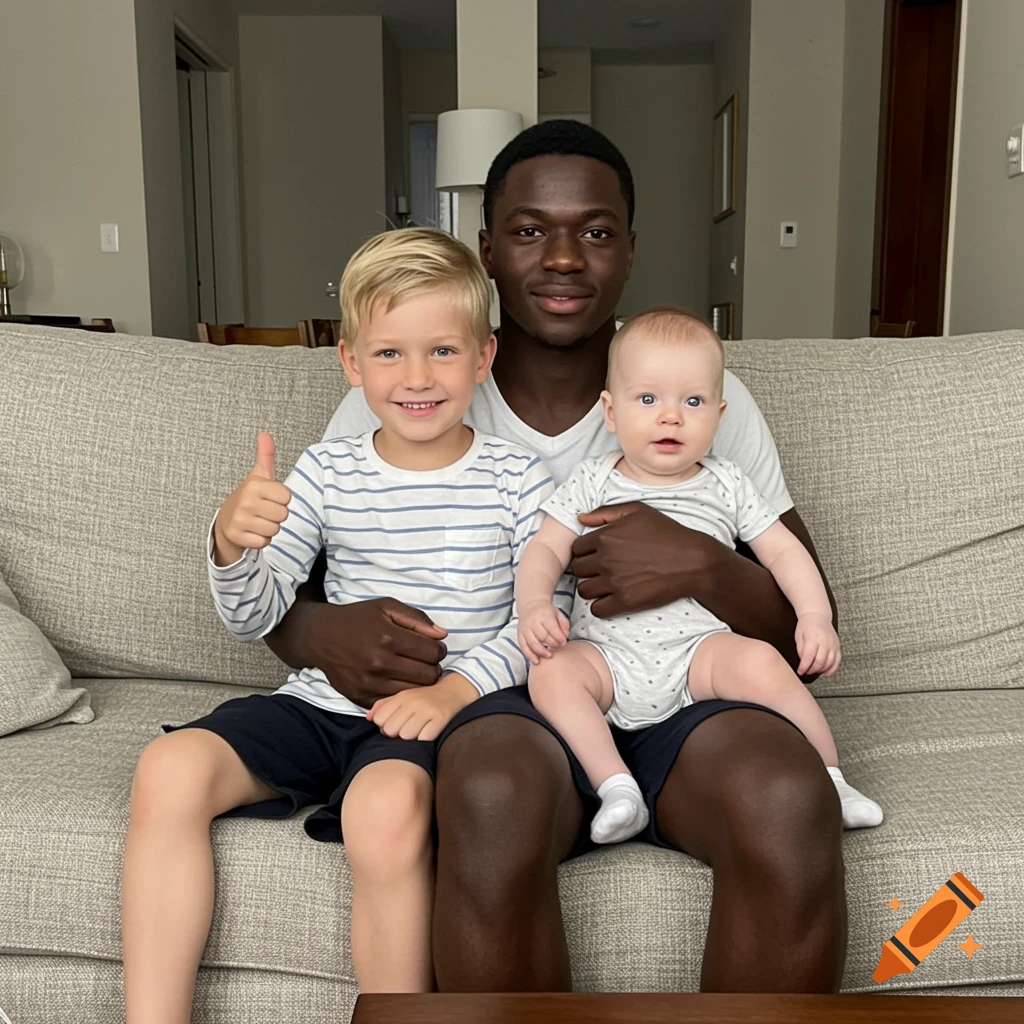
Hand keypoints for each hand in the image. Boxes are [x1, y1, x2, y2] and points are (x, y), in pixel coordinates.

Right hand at [213, 433, 291, 564]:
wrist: (227, 520)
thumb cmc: (250, 497)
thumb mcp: (259, 475)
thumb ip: (265, 455)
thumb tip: (265, 433)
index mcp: (255, 485)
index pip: (287, 497)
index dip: (281, 500)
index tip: (270, 498)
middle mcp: (246, 501)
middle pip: (283, 515)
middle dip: (277, 515)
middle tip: (264, 511)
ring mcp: (240, 519)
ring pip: (274, 530)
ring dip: (270, 528)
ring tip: (258, 521)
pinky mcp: (237, 536)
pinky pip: (264, 542)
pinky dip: (261, 540)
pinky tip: (252, 532)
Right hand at [305, 598, 448, 707]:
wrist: (320, 636)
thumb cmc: (358, 619)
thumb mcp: (387, 606)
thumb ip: (417, 619)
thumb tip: (442, 635)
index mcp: (389, 637)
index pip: (434, 653)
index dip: (438, 649)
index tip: (431, 647)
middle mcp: (380, 663)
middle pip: (428, 676)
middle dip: (432, 667)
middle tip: (423, 660)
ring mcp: (370, 683)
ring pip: (415, 692)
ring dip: (418, 682)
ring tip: (411, 670)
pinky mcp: (361, 698)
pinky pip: (395, 702)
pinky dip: (401, 693)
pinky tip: (397, 680)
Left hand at [367, 672, 476, 740]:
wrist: (454, 691)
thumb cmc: (425, 698)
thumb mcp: (403, 697)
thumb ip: (383, 706)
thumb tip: (368, 718)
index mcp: (402, 696)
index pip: (380, 719)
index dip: (384, 725)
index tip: (394, 723)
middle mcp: (414, 702)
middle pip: (391, 730)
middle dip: (396, 733)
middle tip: (406, 728)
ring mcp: (428, 710)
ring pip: (406, 735)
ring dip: (411, 737)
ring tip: (418, 731)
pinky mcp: (441, 719)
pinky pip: (424, 738)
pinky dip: (425, 738)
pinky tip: (428, 732)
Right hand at [517, 600, 569, 664]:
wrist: (531, 606)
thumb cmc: (547, 613)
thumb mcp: (558, 614)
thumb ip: (564, 625)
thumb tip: (565, 637)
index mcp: (544, 615)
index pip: (551, 628)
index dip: (558, 637)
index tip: (564, 643)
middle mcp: (533, 622)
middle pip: (542, 636)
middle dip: (552, 644)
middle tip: (558, 648)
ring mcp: (525, 629)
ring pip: (532, 643)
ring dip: (541, 652)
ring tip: (549, 656)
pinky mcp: (519, 635)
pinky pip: (523, 647)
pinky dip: (530, 655)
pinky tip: (536, 661)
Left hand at [570, 502, 721, 617]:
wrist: (693, 561)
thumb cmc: (667, 533)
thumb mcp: (638, 511)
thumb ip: (605, 513)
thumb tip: (580, 518)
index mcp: (605, 536)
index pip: (576, 548)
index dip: (585, 552)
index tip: (597, 555)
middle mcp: (606, 559)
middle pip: (578, 569)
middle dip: (587, 570)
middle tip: (602, 570)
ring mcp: (614, 582)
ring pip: (584, 590)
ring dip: (592, 588)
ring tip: (607, 585)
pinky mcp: (625, 601)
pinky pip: (597, 609)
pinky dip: (601, 606)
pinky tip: (612, 599)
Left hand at [796, 613, 840, 676]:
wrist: (817, 616)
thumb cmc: (805, 626)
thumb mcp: (799, 636)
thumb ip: (801, 650)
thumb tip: (804, 663)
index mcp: (813, 637)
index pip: (809, 656)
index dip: (804, 666)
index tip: (800, 671)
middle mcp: (825, 641)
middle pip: (820, 661)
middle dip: (812, 669)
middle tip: (806, 671)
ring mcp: (833, 644)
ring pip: (830, 663)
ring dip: (821, 670)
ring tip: (813, 671)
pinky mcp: (838, 647)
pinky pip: (837, 661)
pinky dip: (832, 670)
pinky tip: (825, 673)